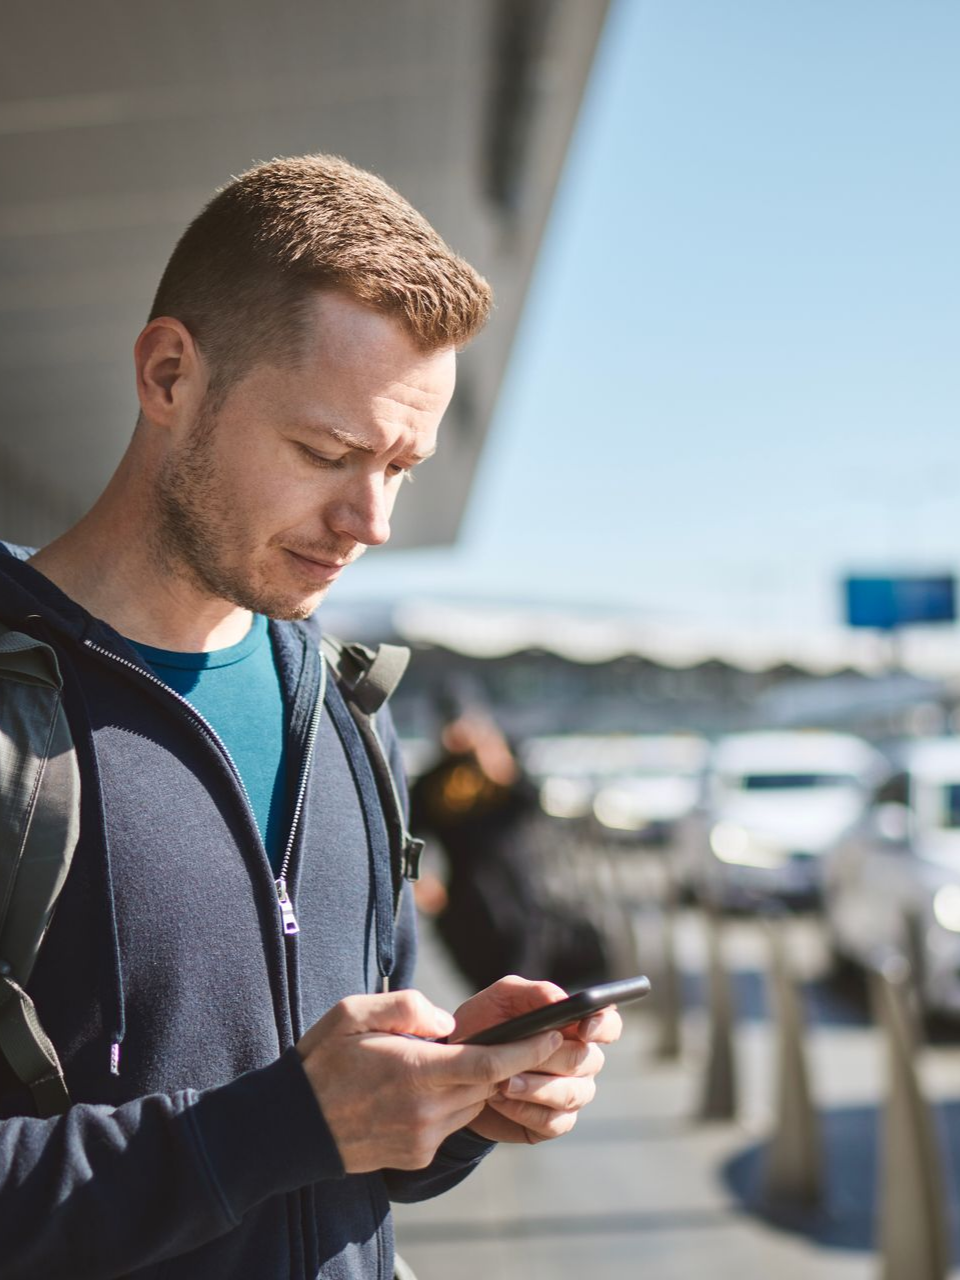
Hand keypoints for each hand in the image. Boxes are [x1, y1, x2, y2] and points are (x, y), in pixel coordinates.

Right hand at [295, 989, 563, 1172]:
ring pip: (473, 1104)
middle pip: (490, 1084)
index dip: (529, 1050)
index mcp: (414, 1071)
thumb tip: (447, 1023)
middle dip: (510, 1062)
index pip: (490, 1064)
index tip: (555, 1033)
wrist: (292, 1127)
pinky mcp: (416, 1155)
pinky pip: (450, 1124)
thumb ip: (407, 1007)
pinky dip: (452, 1103)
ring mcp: (422, 1138)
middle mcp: (425, 1110)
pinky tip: (429, 1087)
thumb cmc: (323, 1060)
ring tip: (462, 1058)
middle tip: (522, 1037)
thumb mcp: (354, 1012)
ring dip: (477, 1082)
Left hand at [451, 975, 621, 1144]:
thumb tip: (562, 1000)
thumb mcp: (500, 999)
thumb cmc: (483, 1027)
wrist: (456, 1071)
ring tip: (502, 1082)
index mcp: (575, 1027)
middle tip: (516, 1056)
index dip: (603, 1026)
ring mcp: (571, 1094)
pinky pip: (553, 1122)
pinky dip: (525, 1110)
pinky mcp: (554, 1123)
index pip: (609, 1025)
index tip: (584, 1027)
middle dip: (550, 1057)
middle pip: (587, 1060)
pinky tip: (501, 1100)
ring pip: (572, 1093)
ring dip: (535, 1087)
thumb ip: (533, 993)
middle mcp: (582, 1061)